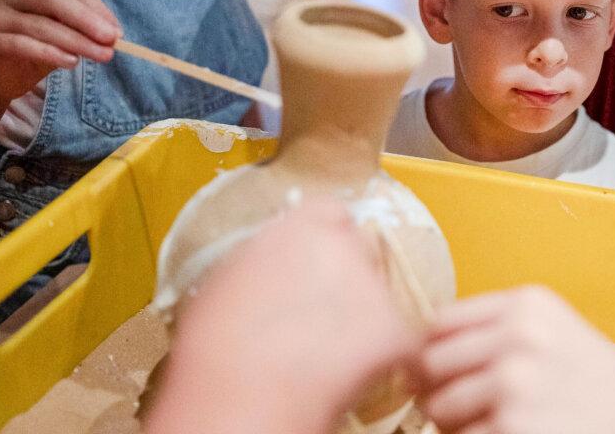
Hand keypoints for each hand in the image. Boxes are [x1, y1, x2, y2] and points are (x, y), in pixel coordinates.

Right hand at [0, 0, 119, 101]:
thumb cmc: (35, 48)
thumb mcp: (63, 33)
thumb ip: (83, 28)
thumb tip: (115, 33)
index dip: (97, 8)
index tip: (118, 31)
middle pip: (53, 0)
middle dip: (87, 20)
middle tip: (111, 40)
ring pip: (41, 25)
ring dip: (76, 41)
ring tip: (100, 55)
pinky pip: (21, 44)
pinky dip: (50, 53)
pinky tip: (71, 62)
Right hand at [145, 197, 418, 433]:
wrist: (238, 402)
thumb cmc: (215, 354)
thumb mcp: (229, 281)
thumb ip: (265, 259)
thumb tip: (277, 266)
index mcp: (296, 228)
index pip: (332, 213)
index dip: (330, 241)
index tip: (323, 265)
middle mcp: (341, 245)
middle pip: (362, 254)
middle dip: (351, 282)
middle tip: (325, 321)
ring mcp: (373, 285)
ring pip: (381, 299)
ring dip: (365, 323)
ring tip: (325, 358)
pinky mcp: (396, 327)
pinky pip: (399, 343)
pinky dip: (383, 361)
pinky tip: (344, 378)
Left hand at [414, 286, 614, 433]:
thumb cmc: (601, 388)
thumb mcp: (555, 335)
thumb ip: (496, 332)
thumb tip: (415, 357)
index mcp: (527, 304)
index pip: (439, 323)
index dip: (434, 354)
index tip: (441, 375)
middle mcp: (519, 335)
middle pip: (429, 364)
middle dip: (439, 392)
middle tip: (469, 410)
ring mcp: (514, 383)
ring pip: (439, 409)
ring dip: (456, 426)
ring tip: (499, 425)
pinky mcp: (512, 428)